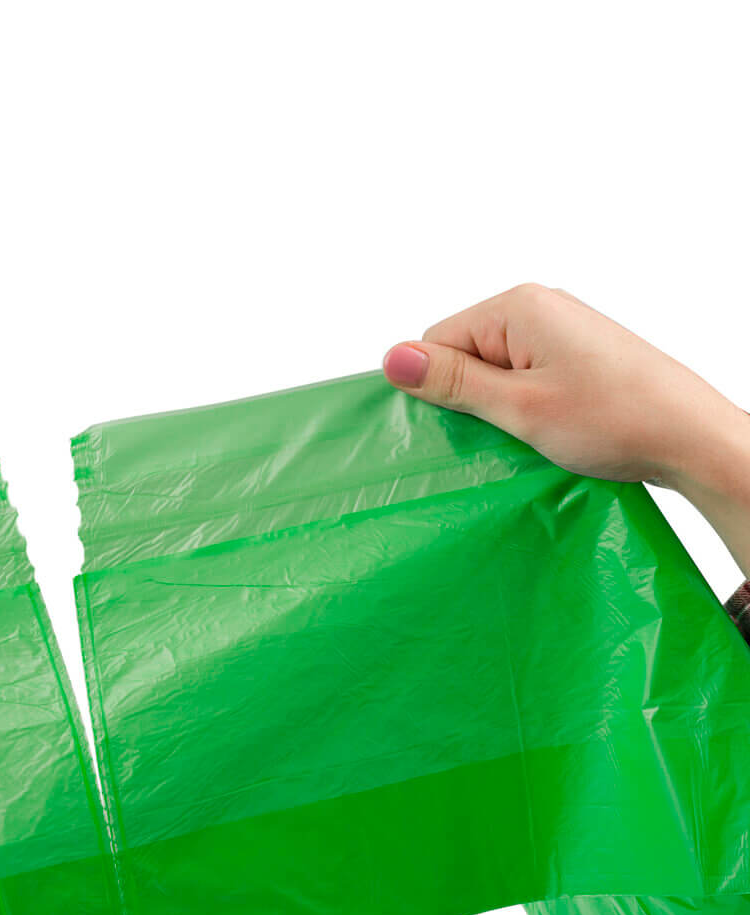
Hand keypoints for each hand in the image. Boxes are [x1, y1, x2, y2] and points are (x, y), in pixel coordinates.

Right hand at [383, 283, 749, 575]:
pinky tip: (549, 429)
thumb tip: (391, 358)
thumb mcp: (519, 407)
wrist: (692, 438)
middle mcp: (538, 308)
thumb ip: (453, 382)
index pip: (437, 342)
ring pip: (493, 371)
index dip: (443, 389)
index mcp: (518, 307)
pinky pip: (522, 377)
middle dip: (473, 398)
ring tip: (535, 431)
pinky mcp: (575, 354)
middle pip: (464, 354)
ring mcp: (559, 330)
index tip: (474, 423)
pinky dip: (524, 407)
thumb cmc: (615, 419)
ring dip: (500, 408)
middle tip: (509, 430)